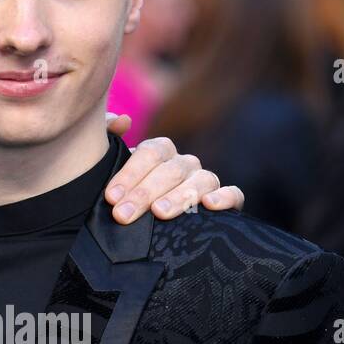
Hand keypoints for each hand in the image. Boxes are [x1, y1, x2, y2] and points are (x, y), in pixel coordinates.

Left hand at [102, 119, 245, 223]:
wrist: (146, 222)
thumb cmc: (126, 194)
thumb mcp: (111, 167)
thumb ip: (109, 137)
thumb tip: (123, 121)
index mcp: (160, 152)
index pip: (150, 153)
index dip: (129, 174)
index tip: (111, 196)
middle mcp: (184, 163)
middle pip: (170, 170)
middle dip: (144, 193)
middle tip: (123, 214)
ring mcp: (205, 180)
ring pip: (200, 181)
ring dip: (179, 197)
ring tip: (159, 213)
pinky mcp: (227, 199)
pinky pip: (234, 193)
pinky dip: (225, 197)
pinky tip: (210, 205)